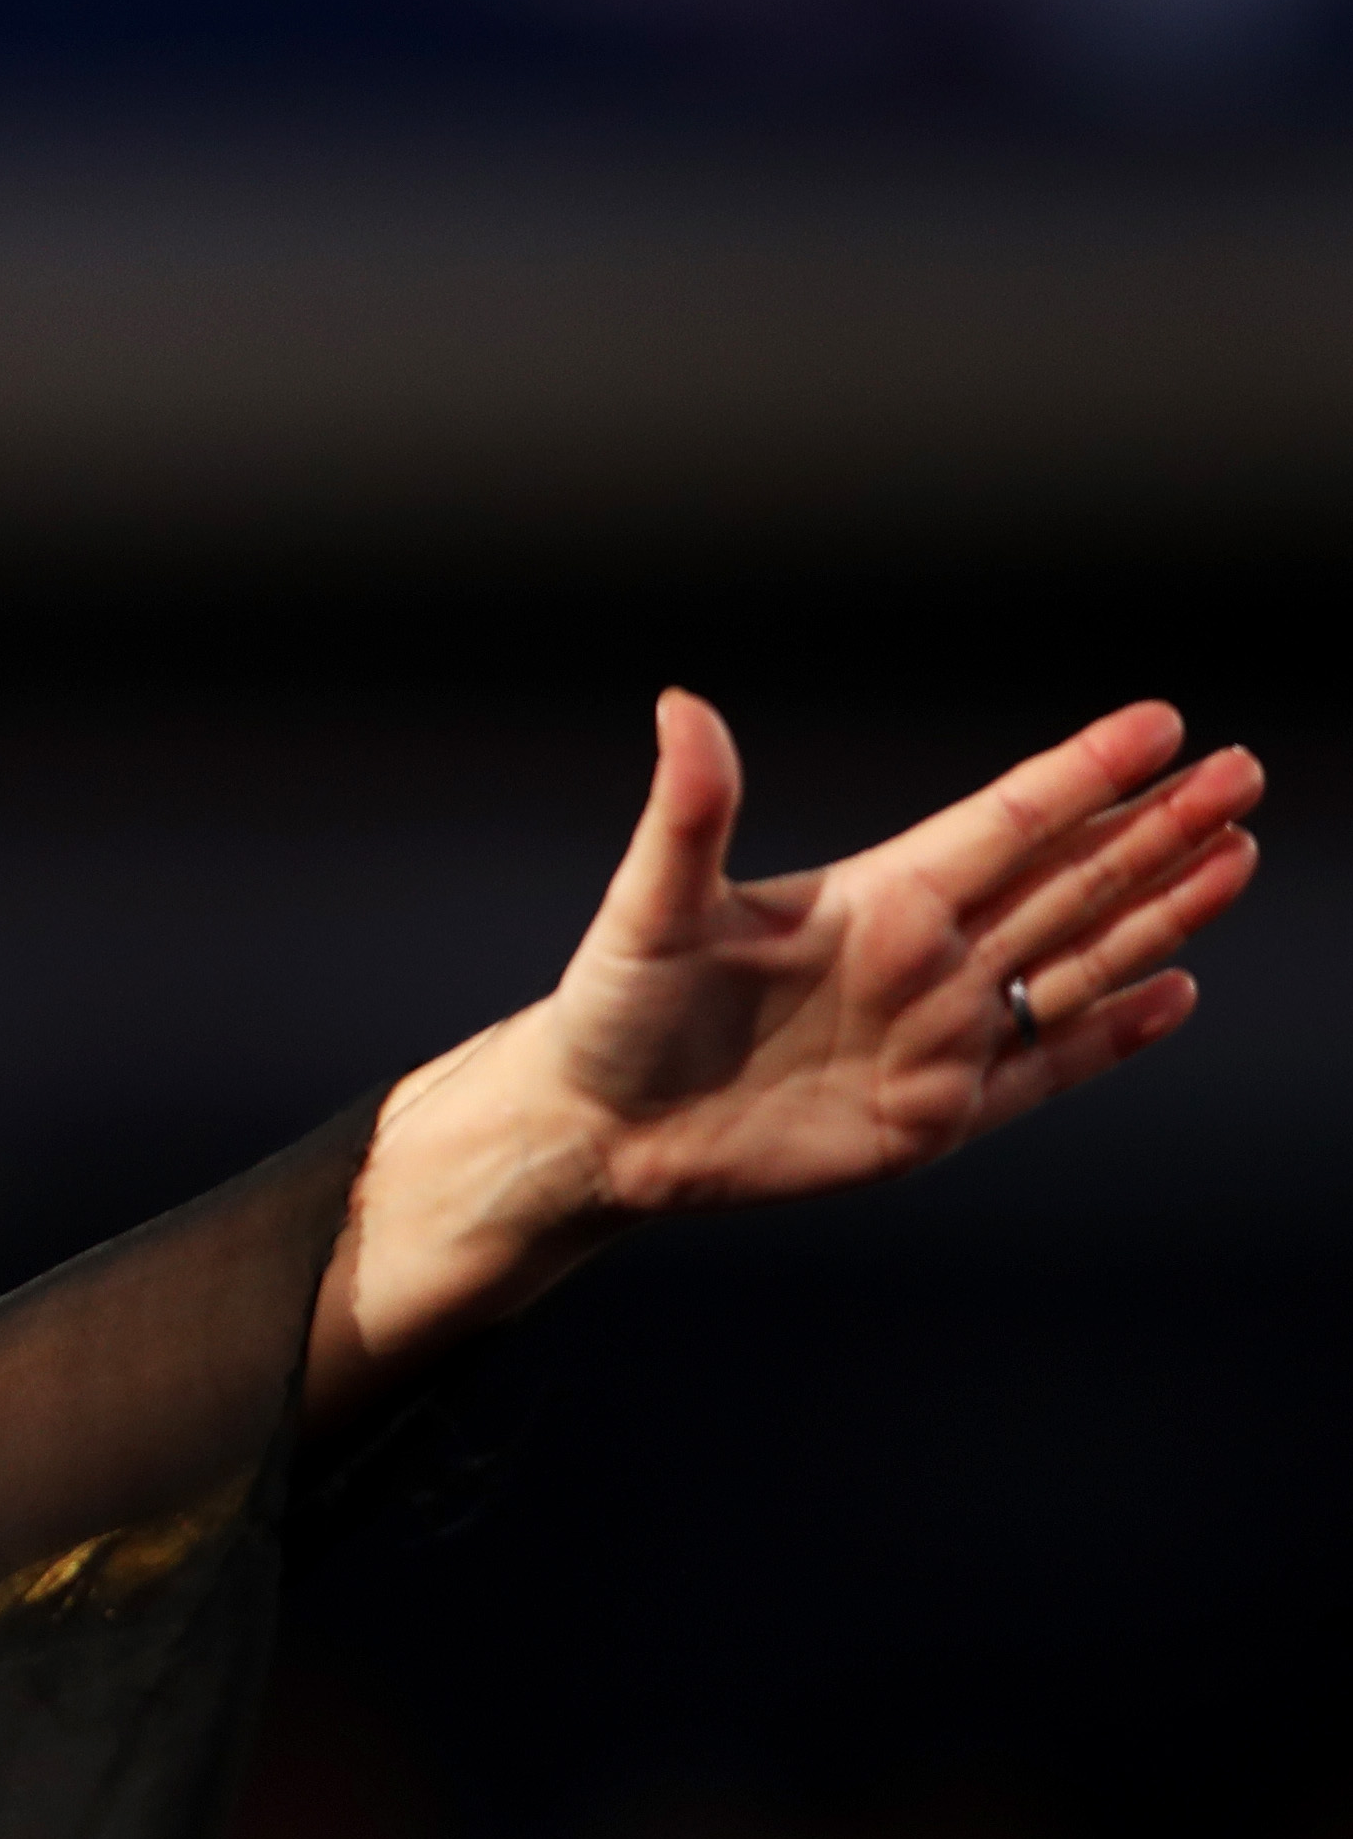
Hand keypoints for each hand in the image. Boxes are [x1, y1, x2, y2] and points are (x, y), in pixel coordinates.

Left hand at [333, 692, 1261, 1374]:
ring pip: (1077, 960)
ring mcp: (938, 1035)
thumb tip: (680, 705)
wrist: (594, 1132)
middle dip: (1157, 828)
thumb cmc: (611, 1013)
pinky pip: (1045, 1067)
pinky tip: (1174, 991)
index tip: (1164, 722)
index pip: (1006, 820)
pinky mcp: (935, 1115)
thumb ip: (689, 813)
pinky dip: (1112, 1034)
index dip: (1083, 773)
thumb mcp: (650, 910)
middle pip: (1068, 879)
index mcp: (874, 897)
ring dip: (1158, 913)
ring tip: (1235, 857)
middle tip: (1244, 772)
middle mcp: (922, 957)